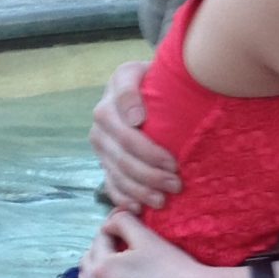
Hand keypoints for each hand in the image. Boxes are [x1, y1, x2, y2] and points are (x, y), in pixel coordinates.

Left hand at [71, 212, 242, 277]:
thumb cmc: (174, 267)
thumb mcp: (147, 237)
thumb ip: (122, 221)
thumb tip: (110, 222)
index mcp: (103, 267)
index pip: (99, 241)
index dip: (112, 232)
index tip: (124, 231)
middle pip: (88, 265)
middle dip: (100, 253)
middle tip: (119, 250)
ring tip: (104, 273)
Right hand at [90, 61, 181, 210]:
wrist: (153, 86)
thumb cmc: (163, 79)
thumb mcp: (160, 69)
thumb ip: (151, 82)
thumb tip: (137, 117)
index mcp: (115, 91)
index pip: (126, 124)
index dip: (148, 148)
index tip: (173, 161)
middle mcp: (102, 118)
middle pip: (123, 154)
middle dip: (151, 173)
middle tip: (177, 183)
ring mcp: (101, 142)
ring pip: (117, 171)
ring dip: (140, 189)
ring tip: (164, 199)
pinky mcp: (105, 160)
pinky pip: (110, 183)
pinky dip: (123, 198)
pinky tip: (139, 208)